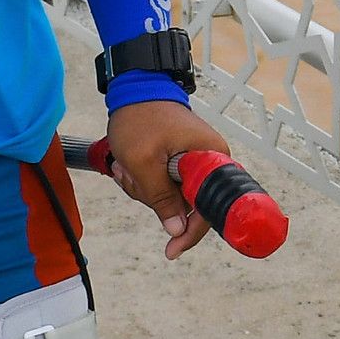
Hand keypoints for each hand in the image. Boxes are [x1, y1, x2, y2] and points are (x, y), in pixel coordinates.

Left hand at [101, 96, 235, 261]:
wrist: (134, 89)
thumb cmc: (141, 118)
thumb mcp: (144, 162)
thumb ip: (161, 198)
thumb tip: (178, 229)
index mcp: (212, 158)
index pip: (210, 207)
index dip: (192, 231)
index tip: (172, 249)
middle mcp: (209, 161)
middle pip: (187, 205)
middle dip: (154, 199)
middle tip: (132, 178)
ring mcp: (193, 162)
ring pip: (170, 198)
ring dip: (143, 189)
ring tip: (127, 167)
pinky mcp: (179, 162)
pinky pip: (163, 186)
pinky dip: (143, 182)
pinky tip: (128, 166)